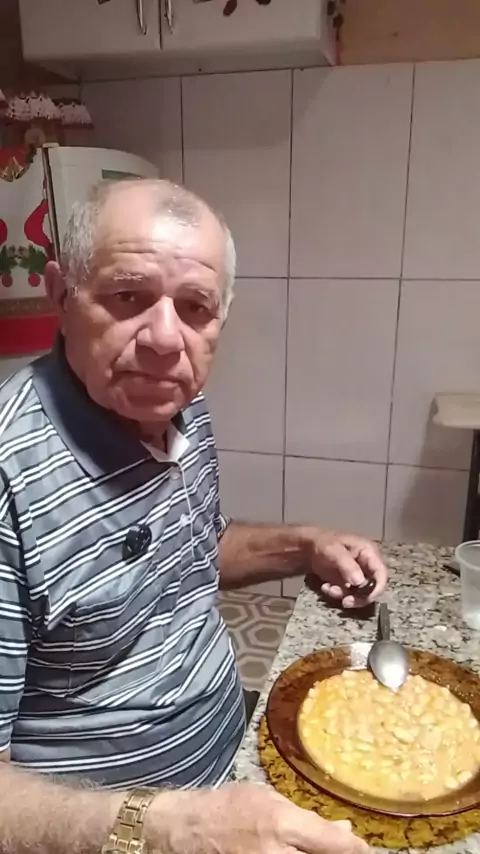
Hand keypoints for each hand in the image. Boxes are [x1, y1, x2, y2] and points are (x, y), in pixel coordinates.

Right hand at [150, 783, 369, 853]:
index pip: (335, 846)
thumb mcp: (267, 800)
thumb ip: (306, 819)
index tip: (364, 850)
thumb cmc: (227, 807)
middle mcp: (276, 853)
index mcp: (281, 824)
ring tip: (318, 851)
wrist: (185, 832)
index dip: (357, 850)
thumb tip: (344, 833)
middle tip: (347, 852)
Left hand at [304, 529, 386, 608]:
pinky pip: (349, 594)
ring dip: (345, 596)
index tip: (366, 598)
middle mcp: (368, 565)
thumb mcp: (333, 550)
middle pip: (373, 587)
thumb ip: (347, 565)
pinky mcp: (350, 583)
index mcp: (369, 552)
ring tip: (329, 589)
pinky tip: (326, 587)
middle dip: (359, 596)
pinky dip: (338, 594)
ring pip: (361, 594)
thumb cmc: (323, 543)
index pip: (381, 573)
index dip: (377, 588)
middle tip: (345, 601)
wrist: (309, 547)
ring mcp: (359, 575)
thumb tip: (359, 582)